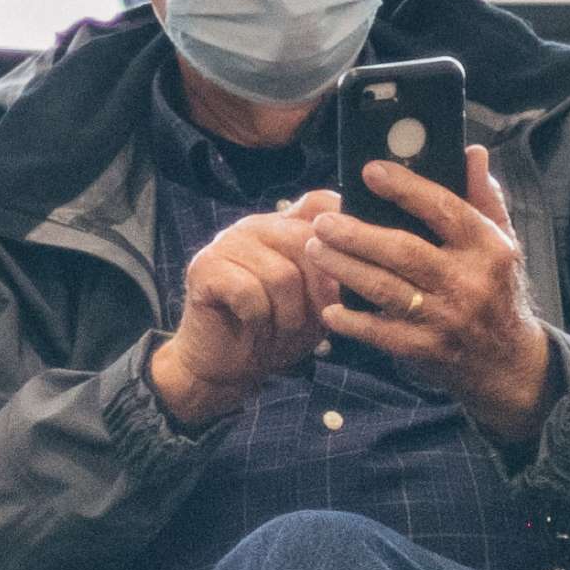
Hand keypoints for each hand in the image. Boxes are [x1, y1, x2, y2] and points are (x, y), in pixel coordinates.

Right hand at [149, 193, 339, 427]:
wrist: (225, 365)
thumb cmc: (276, 331)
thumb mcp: (317, 304)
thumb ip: (336, 277)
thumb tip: (365, 262)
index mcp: (284, 227)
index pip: (319, 203)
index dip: (342, 230)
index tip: (351, 268)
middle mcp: (255, 226)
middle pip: (305, 242)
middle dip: (319, 292)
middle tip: (316, 322)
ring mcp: (227, 243)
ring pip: (281, 274)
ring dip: (288, 316)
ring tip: (280, 331)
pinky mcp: (204, 267)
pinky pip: (249, 292)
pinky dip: (259, 320)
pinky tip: (253, 328)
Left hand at [313, 145, 552, 437]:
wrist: (507, 360)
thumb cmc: (497, 289)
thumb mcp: (502, 241)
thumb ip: (484, 196)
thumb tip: (471, 151)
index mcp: (488, 247)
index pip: (444, 209)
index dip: (406, 189)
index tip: (369, 172)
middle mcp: (468, 281)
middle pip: (405, 251)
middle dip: (358, 235)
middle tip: (323, 221)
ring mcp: (446, 318)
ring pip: (386, 289)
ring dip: (345, 269)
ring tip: (314, 249)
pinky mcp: (427, 349)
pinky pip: (383, 334)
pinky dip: (353, 323)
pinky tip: (330, 308)